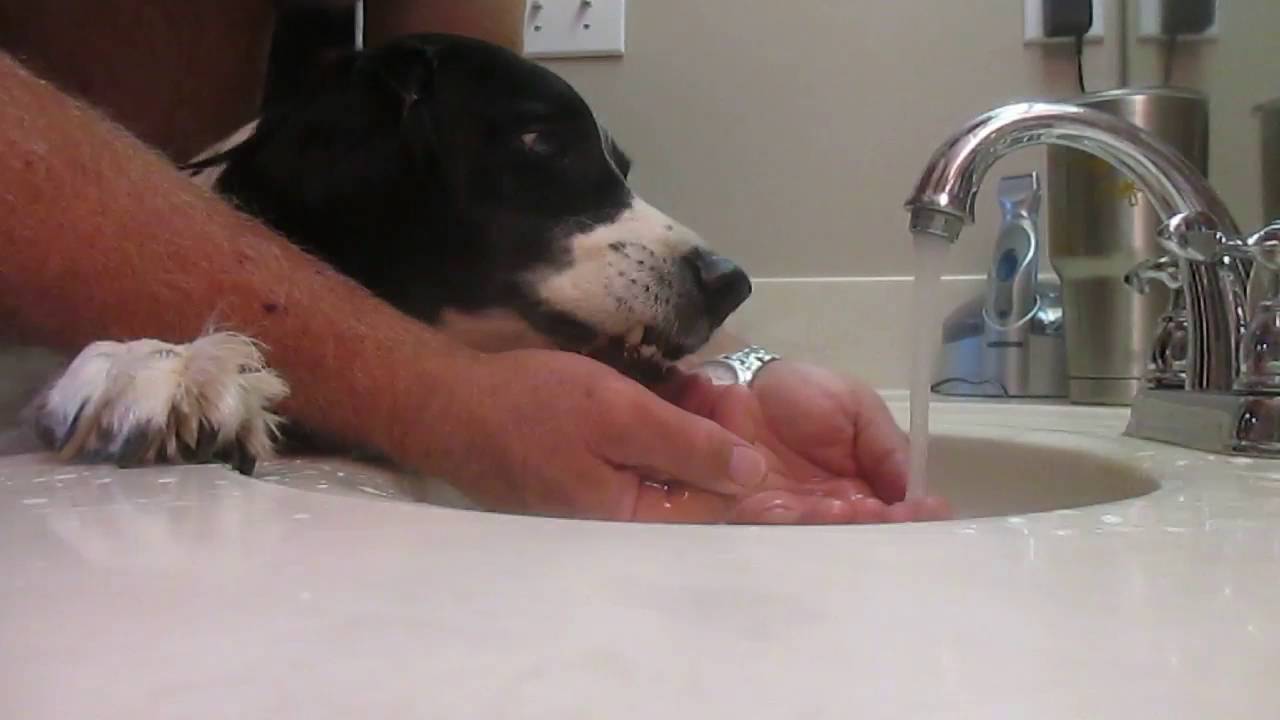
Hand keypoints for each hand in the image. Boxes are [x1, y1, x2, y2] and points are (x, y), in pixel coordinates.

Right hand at [417, 349, 860, 522]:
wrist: (450, 405)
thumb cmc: (531, 404)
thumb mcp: (617, 414)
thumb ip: (688, 445)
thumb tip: (755, 472)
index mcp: (639, 519)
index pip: (730, 518)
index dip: (787, 505)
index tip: (847, 502)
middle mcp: (633, 526)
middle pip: (716, 510)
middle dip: (775, 495)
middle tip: (846, 492)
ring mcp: (615, 508)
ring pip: (692, 490)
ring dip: (737, 469)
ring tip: (793, 457)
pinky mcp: (602, 487)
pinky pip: (663, 476)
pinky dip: (695, 452)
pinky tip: (720, 428)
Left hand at [661, 361, 950, 522]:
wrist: (745, 382)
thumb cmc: (807, 393)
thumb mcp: (859, 407)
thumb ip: (886, 447)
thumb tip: (915, 491)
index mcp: (864, 488)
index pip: (896, 512)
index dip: (912, 516)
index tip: (921, 510)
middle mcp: (831, 511)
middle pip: (860, 534)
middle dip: (873, 527)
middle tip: (875, 510)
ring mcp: (792, 516)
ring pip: (818, 536)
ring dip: (833, 526)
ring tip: (844, 507)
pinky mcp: (751, 515)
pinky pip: (769, 527)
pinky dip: (786, 521)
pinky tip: (799, 506)